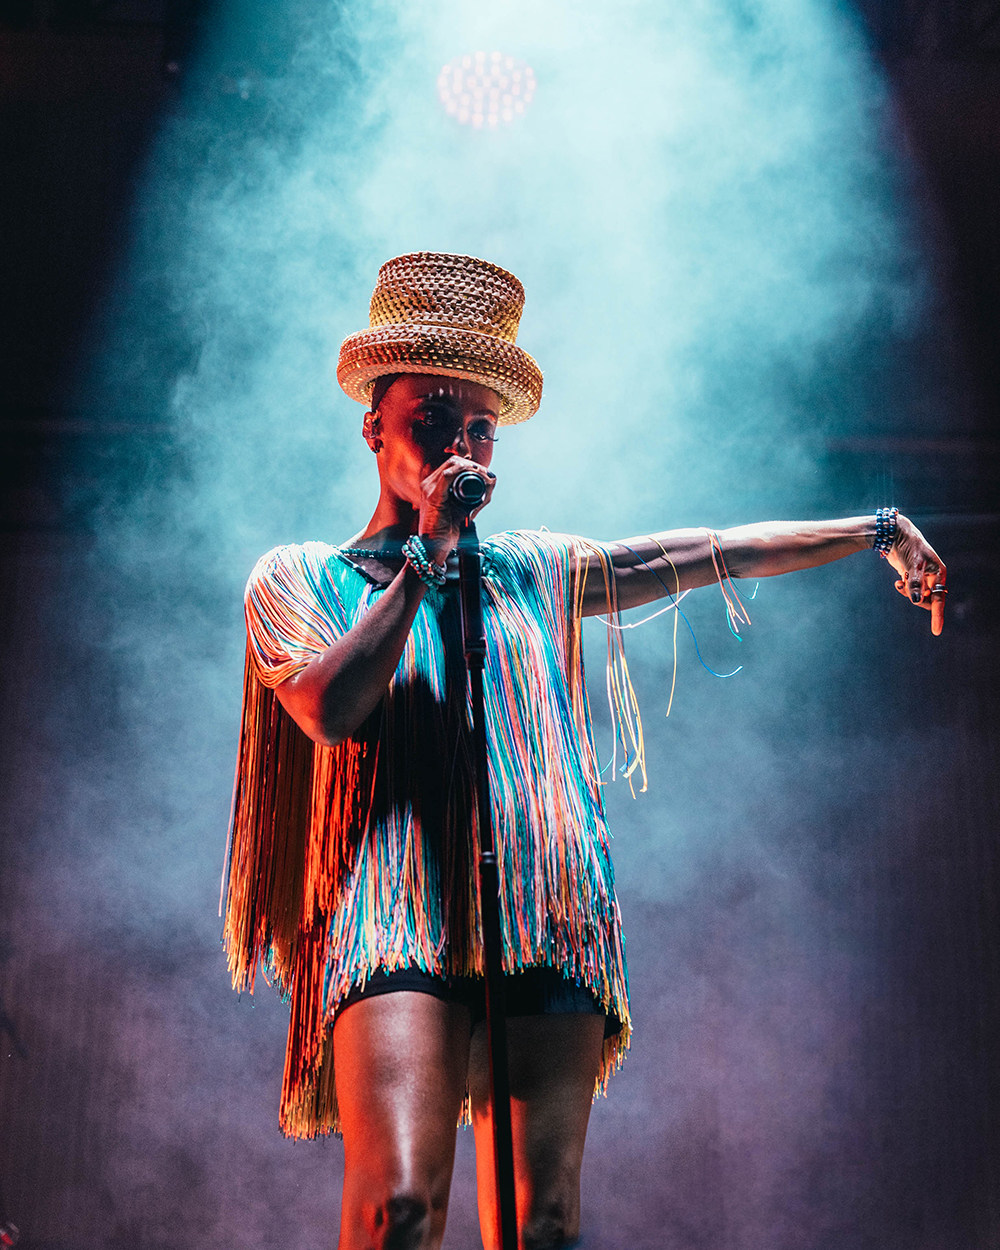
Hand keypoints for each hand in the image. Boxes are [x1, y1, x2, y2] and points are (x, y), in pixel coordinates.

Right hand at [416, 455, 495, 558]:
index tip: (487, 477)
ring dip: (473, 469)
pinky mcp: (432, 496)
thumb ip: (469, 500)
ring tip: (486, 479)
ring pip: (453, 464)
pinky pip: (448, 475)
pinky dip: (465, 473)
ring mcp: (428, 487)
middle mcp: (429, 483)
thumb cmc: (446, 532)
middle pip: (454, 461)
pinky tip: (477, 479)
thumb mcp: (460, 511)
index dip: (472, 467)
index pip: (454, 464)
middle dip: (475, 467)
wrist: (434, 548)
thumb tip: (486, 491)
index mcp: (434, 484)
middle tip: (489, 478)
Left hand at [886, 514, 946, 635]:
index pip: (939, 599)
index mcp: (939, 574)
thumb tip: (916, 600)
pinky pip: (909, 591)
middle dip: (915, 597)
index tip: (936, 631)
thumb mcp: (913, 565)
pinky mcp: (912, 577)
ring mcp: (922, 578)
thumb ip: (915, 583)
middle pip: (927, 600)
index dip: (937, 615)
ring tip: (900, 581)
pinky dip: (903, 589)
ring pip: (917, 596)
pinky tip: (897, 582)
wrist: (896, 535)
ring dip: (907, 592)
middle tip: (904, 585)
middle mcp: (933, 577)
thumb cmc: (909, 547)